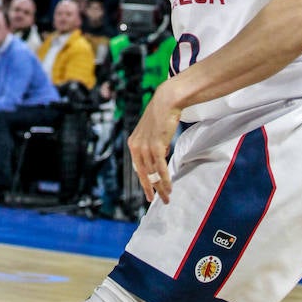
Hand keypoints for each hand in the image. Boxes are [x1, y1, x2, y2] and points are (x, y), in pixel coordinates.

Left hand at [126, 81, 181, 205]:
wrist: (166, 101)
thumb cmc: (161, 116)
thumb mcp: (152, 133)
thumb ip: (153, 146)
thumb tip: (160, 158)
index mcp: (133, 144)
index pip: (138, 168)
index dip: (144, 182)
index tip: (149, 194)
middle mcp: (136, 146)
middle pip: (144, 174)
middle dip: (152, 189)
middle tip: (159, 200)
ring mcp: (145, 147)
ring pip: (153, 173)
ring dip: (161, 187)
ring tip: (167, 197)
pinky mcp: (156, 146)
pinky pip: (160, 168)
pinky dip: (165, 180)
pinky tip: (169, 188)